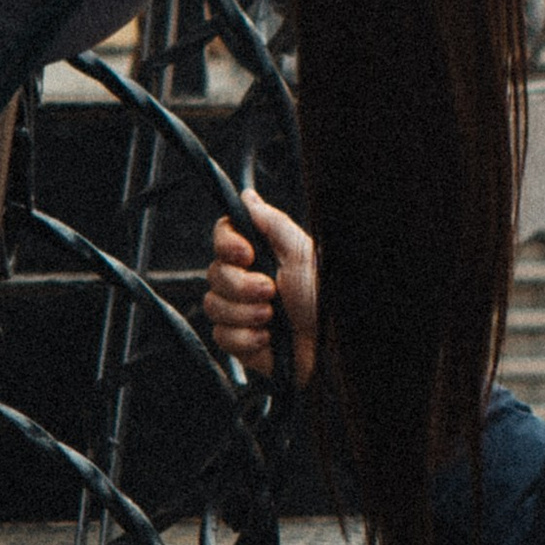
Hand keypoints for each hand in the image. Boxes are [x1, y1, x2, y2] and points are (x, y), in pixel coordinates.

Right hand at [205, 188, 318, 387]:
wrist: (331, 348)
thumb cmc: (324, 299)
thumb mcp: (302, 254)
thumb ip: (272, 223)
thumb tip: (247, 196)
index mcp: (262, 255)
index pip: (223, 236)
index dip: (227, 244)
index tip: (246, 254)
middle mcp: (247, 280)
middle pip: (213, 272)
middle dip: (241, 286)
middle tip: (272, 292)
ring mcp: (240, 311)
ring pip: (213, 305)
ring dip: (246, 313)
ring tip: (273, 318)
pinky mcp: (239, 341)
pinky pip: (221, 336)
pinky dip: (246, 338)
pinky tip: (269, 340)